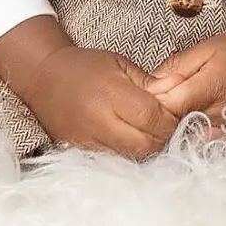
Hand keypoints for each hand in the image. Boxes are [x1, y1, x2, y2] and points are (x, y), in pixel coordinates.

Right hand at [15, 45, 182, 159]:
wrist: (43, 77)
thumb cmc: (84, 66)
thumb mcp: (120, 64)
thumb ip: (151, 81)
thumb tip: (182, 87)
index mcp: (111, 94)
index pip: (153, 118)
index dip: (172, 118)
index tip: (177, 112)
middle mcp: (99, 121)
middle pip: (146, 144)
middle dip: (165, 137)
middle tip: (168, 125)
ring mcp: (88, 140)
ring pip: (132, 157)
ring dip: (149, 149)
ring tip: (152, 134)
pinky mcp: (80, 151)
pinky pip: (115, 161)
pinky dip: (130, 154)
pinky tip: (134, 141)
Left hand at [143, 23, 225, 135]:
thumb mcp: (211, 46)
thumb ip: (179, 66)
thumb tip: (151, 84)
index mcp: (212, 88)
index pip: (167, 108)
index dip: (152, 101)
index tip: (142, 92)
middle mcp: (222, 115)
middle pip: (176, 125)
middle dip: (161, 114)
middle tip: (151, 100)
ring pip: (190, 134)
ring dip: (176, 123)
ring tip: (171, 105)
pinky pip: (206, 137)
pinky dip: (194, 128)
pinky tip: (191, 114)